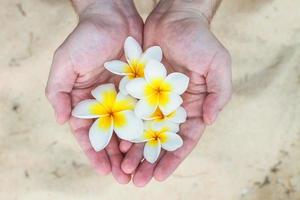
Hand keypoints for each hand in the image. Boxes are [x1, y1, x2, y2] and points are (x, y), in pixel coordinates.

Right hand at [45, 0, 142, 183]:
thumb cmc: (86, 38)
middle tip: (125, 178)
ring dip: (134, 150)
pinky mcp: (141, 89)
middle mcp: (105, 103)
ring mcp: (124, 97)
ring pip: (130, 129)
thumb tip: (60, 121)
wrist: (114, 16)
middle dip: (116, 159)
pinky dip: (148, 128)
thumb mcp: (64, 63)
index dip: (94, 153)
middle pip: (111, 137)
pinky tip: (154, 144)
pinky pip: (145, 112)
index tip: (103, 170)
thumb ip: (57, 92)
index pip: (88, 134)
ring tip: (140, 168)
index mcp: (84, 101)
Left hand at [121, 0, 231, 185]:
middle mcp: (172, 107)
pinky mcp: (137, 89)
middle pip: (160, 141)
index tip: (160, 177)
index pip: (183, 140)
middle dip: (150, 162)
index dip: (173, 160)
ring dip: (133, 151)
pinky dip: (123, 128)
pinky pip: (129, 112)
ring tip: (122, 169)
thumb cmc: (200, 39)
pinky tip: (114, 143)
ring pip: (142, 131)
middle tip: (136, 181)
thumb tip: (210, 121)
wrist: (174, 18)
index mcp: (192, 106)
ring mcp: (153, 100)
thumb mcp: (218, 64)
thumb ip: (219, 94)